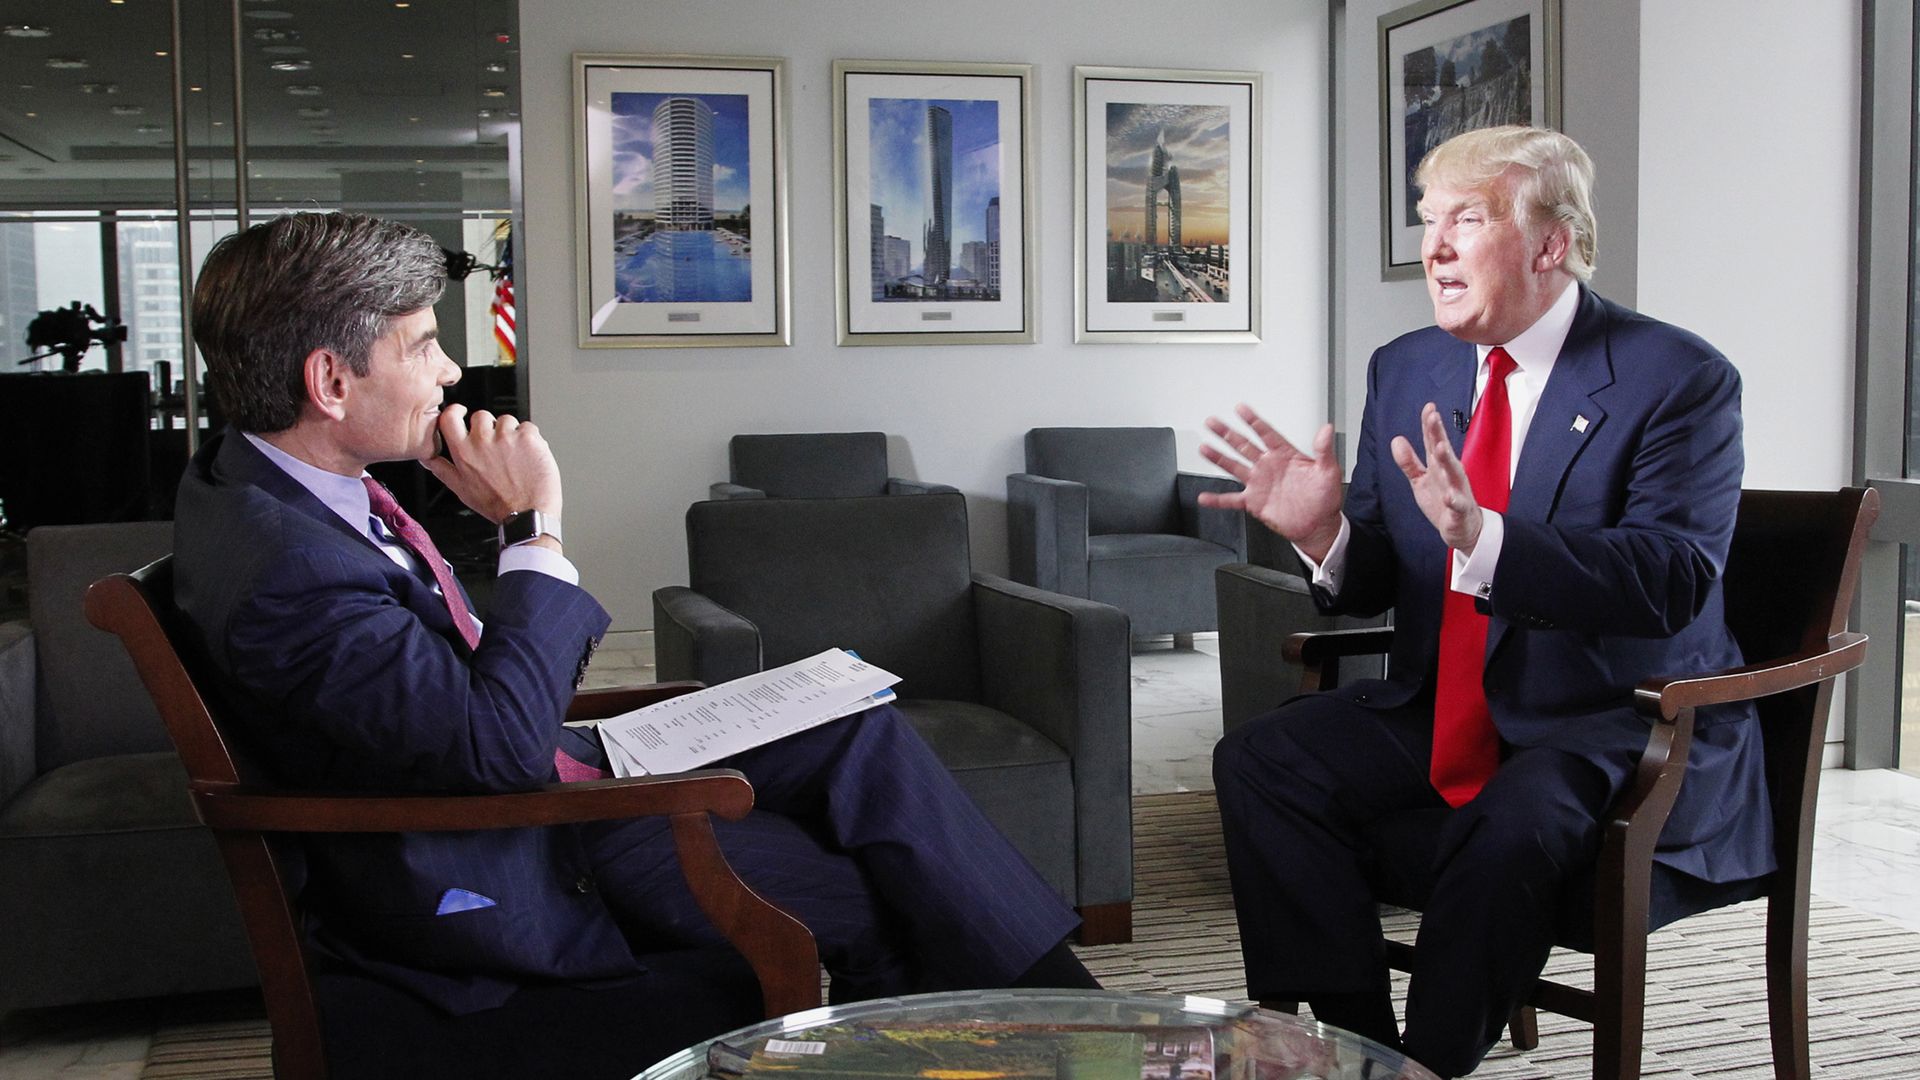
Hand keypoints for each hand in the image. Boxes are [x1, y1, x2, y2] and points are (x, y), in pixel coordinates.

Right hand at [423, 405, 562, 525]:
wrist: (528, 515)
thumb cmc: (497, 505)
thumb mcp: (461, 489)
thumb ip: (442, 469)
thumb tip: (427, 458)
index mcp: (463, 452)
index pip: (449, 417)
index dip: (455, 411)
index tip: (461, 412)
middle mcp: (482, 441)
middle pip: (481, 415)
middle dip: (489, 427)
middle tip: (497, 448)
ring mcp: (506, 437)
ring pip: (506, 420)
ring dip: (511, 434)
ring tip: (515, 457)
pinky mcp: (528, 437)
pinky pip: (528, 427)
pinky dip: (530, 439)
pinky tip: (528, 457)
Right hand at [1197, 404, 1343, 560]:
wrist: (1318, 525)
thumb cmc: (1324, 498)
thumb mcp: (1328, 471)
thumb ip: (1324, 450)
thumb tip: (1326, 430)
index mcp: (1285, 455)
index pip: (1266, 433)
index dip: (1253, 421)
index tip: (1240, 409)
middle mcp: (1268, 466)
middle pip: (1243, 445)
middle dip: (1227, 433)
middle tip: (1213, 422)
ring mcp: (1259, 484)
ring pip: (1234, 466)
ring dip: (1219, 457)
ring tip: (1204, 448)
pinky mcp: (1254, 502)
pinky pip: (1232, 500)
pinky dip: (1217, 500)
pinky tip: (1205, 497)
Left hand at [1389, 402, 1480, 551]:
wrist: (1463, 528)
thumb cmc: (1443, 501)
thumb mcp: (1421, 480)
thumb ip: (1409, 461)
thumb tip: (1396, 440)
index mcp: (1439, 466)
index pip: (1433, 441)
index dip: (1430, 425)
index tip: (1428, 407)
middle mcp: (1450, 474)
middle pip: (1444, 451)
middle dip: (1439, 434)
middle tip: (1433, 417)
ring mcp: (1457, 491)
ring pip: (1453, 474)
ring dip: (1447, 460)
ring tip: (1439, 448)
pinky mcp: (1459, 511)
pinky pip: (1458, 505)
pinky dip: (1455, 501)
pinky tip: (1449, 497)